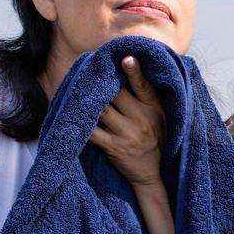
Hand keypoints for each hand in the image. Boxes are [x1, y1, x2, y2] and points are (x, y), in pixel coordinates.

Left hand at [88, 56, 166, 187]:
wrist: (154, 174)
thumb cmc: (157, 139)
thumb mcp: (161, 116)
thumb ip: (149, 96)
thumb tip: (133, 69)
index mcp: (154, 107)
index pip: (143, 85)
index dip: (134, 71)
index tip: (126, 58)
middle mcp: (141, 118)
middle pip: (116, 93)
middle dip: (102, 83)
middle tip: (88, 72)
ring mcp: (127, 133)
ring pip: (102, 109)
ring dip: (89, 100)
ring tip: (76, 90)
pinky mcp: (114, 147)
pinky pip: (93, 132)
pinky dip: (82, 123)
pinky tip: (72, 115)